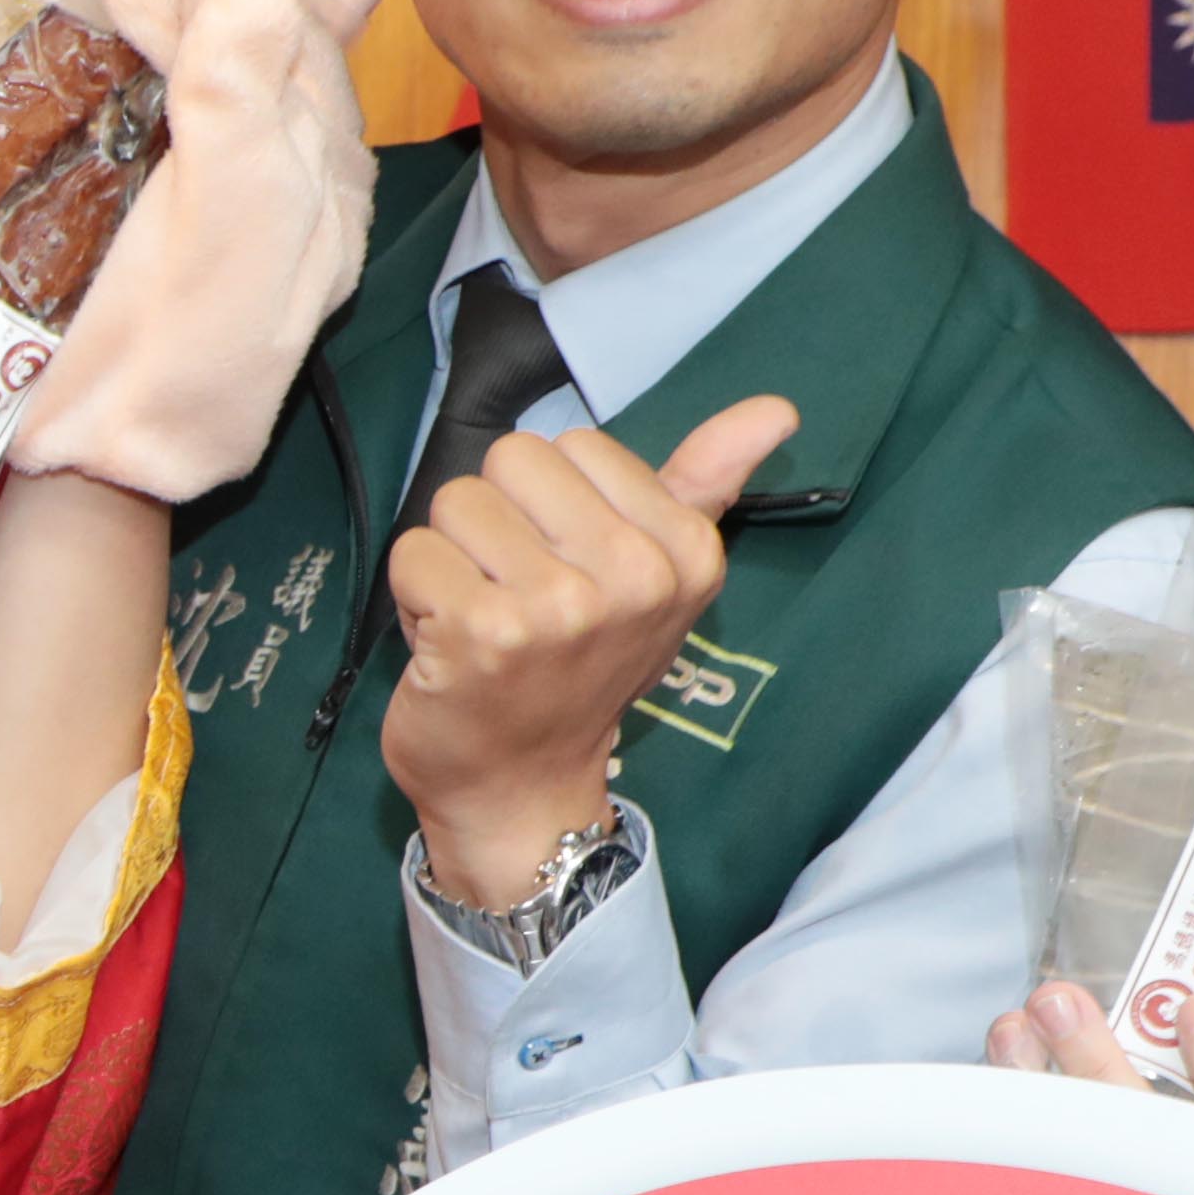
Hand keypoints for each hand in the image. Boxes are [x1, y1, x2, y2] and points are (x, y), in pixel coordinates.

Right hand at [20, 0, 369, 502]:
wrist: (100, 469)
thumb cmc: (178, 358)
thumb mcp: (227, 226)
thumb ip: (244, 109)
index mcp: (326, 192)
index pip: (295, 55)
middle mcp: (287, 198)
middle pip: (251, 61)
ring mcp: (219, 218)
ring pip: (205, 88)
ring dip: (160, 24)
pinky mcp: (159, 239)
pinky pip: (164, 131)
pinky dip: (135, 78)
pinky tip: (104, 54)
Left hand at [379, 396, 797, 909]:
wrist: (525, 787)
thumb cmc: (582, 669)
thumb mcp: (661, 575)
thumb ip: (707, 482)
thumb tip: (778, 408)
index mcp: (686, 552)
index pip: (576, 445)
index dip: (551, 502)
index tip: (567, 568)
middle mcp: (633, 577)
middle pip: (513, 459)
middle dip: (497, 519)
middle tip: (516, 595)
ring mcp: (559, 607)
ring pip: (456, 501)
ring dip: (452, 560)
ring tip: (484, 620)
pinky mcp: (484, 631)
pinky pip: (415, 552)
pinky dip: (414, 595)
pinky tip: (450, 645)